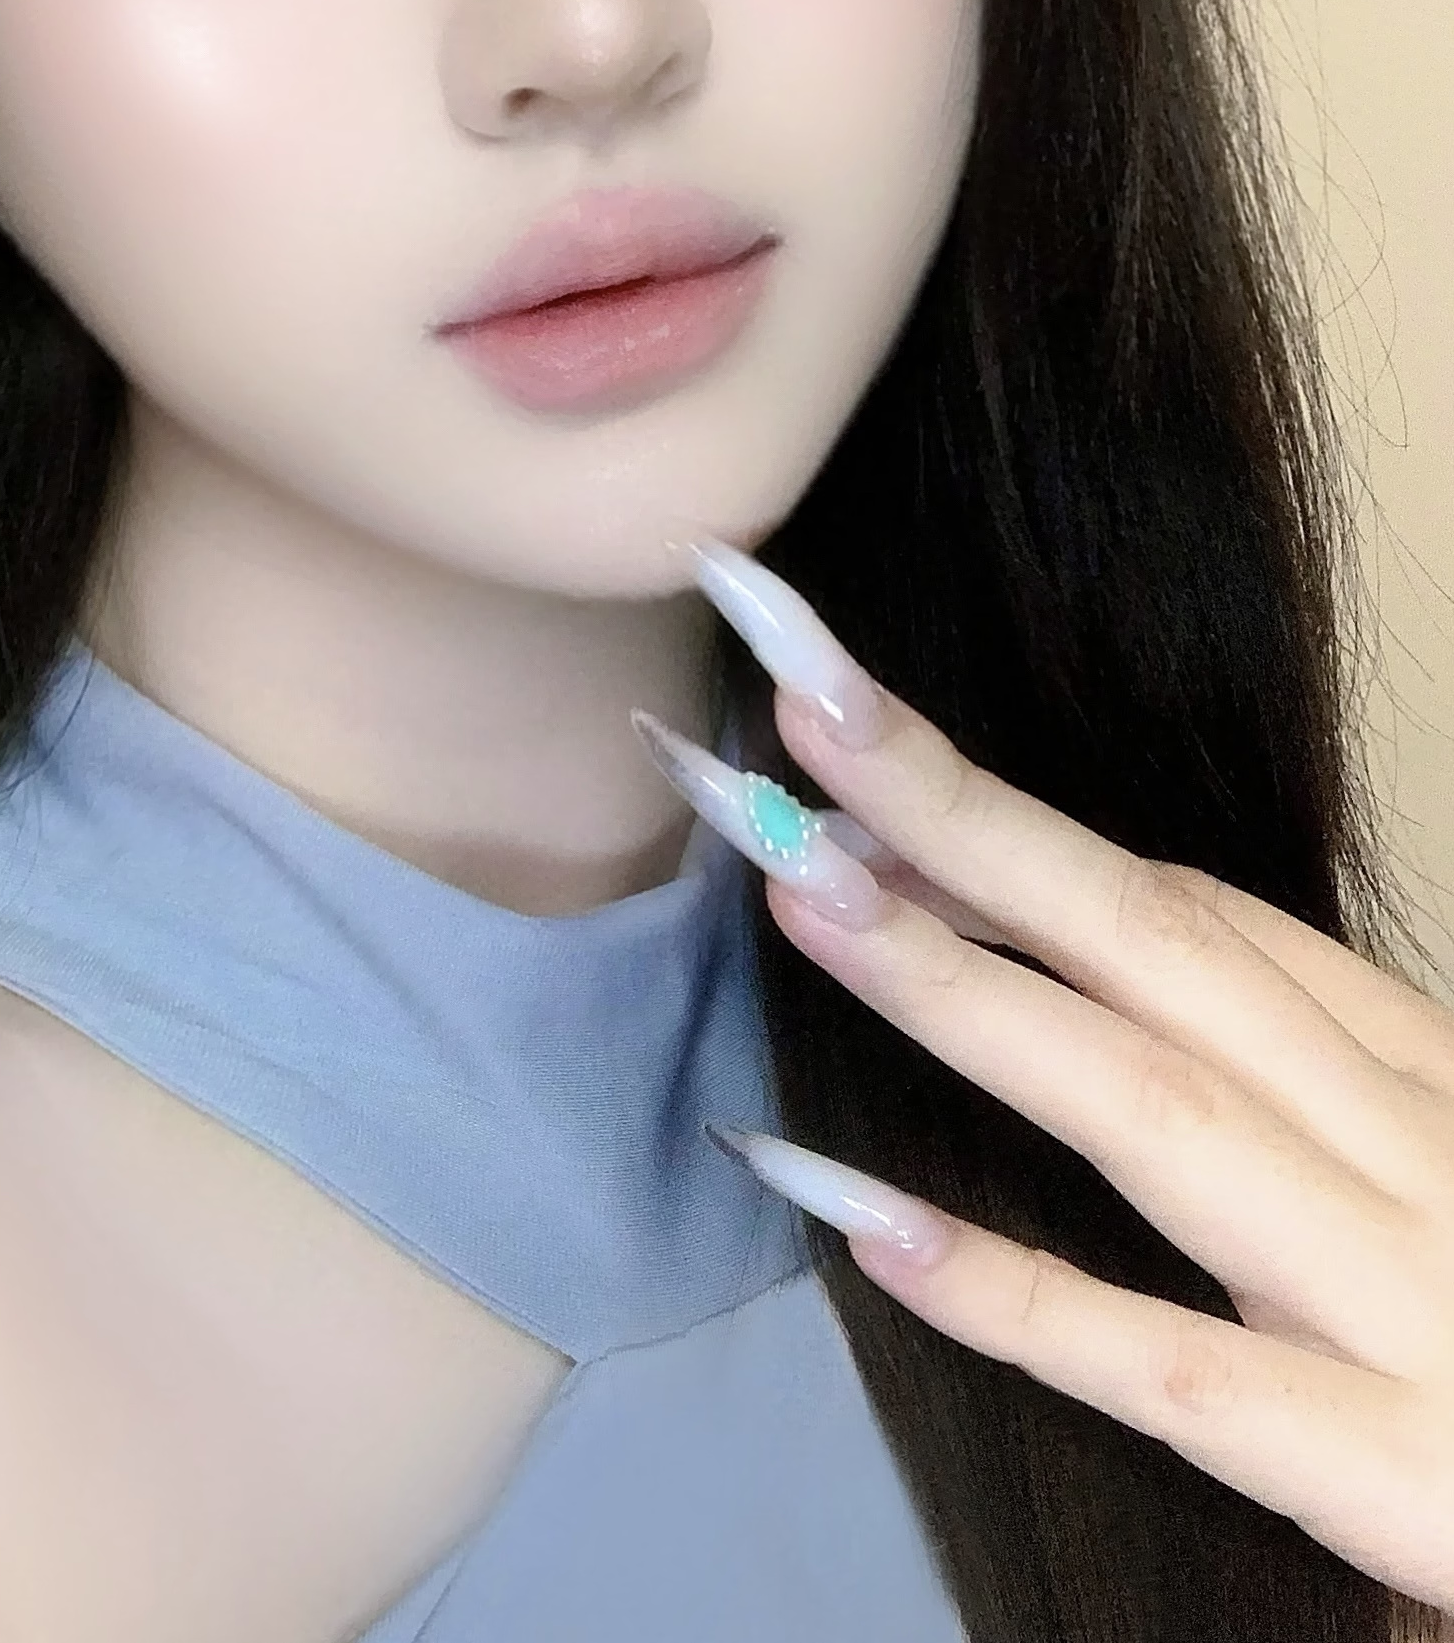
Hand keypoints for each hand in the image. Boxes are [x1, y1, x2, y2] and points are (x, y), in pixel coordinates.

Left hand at [647, 537, 1453, 1616]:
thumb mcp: (1437, 1178)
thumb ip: (1297, 1102)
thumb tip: (1071, 994)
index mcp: (1420, 1079)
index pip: (1195, 918)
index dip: (1006, 828)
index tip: (847, 748)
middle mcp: (1410, 1152)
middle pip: (1153, 944)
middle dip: (959, 817)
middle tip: (794, 704)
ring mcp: (1406, 1304)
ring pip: (1153, 1104)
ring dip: (962, 987)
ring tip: (798, 888)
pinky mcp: (1402, 1477)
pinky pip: (1180, 1374)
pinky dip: (1019, 1294)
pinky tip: (862, 1220)